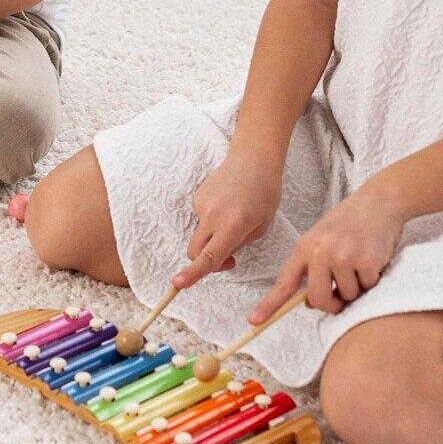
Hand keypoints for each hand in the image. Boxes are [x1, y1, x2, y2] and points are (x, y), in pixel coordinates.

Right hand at [171, 153, 282, 289]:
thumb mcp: (262, 227)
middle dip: (204, 262)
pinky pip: (201, 220)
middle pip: (195, 251)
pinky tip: (228, 206)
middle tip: (230, 259)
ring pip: (200, 235)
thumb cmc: (265, 194)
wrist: (254, 160)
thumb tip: (220, 256)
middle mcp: (213, 216)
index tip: (178, 283)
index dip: (193, 273)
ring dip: (212, 238)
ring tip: (234, 218)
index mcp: (233, 226)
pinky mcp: (197, 197)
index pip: (209, 256)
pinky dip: (212, 221)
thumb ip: (238, 245)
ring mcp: (202, 205)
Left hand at [248, 186, 407, 321]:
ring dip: (356, 287)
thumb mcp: (322, 240)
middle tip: (342, 296)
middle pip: (318, 299)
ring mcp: (343, 256)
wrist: (379, 201)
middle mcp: (320, 252)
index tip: (254, 321)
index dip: (269, 305)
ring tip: (359, 263)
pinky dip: (373, 279)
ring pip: (347, 296)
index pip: (284, 283)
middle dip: (332, 304)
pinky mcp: (366, 260)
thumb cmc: (349, 223)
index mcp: (304, 248)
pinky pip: (368, 287)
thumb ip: (313, 269)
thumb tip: (310, 303)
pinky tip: (373, 258)